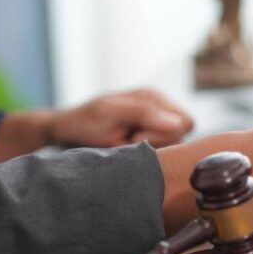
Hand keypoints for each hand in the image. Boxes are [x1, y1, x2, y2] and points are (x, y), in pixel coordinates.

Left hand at [51, 88, 193, 148]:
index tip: (136, 136)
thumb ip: (143, 113)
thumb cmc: (84, 121)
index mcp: (154, 97)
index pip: (186, 122)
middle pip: (182, 136)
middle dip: (157, 143)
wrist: (67, 133)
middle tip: (128, 141)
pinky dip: (146, 156)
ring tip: (125, 145)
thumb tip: (178, 123)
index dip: (165, 134)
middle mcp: (159, 109)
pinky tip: (127, 150)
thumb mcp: (109, 113)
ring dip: (150, 151)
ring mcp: (154, 126)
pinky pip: (163, 154)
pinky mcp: (149, 140)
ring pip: (174, 147)